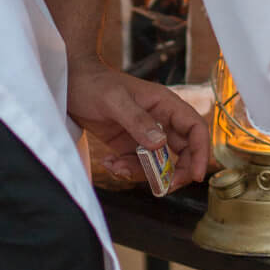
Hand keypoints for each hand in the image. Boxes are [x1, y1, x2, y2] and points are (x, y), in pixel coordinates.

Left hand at [66, 56, 209, 190]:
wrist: (69, 82)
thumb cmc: (92, 83)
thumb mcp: (114, 100)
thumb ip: (137, 121)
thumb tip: (160, 144)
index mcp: (165, 104)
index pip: (195, 128)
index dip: (201, 152)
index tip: (196, 175)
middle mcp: (160, 120)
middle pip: (183, 151)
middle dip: (175, 172)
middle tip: (163, 186)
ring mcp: (145, 134)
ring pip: (158, 163)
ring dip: (140, 173)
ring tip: (115, 166)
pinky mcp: (128, 144)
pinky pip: (137, 164)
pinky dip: (124, 170)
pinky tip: (108, 162)